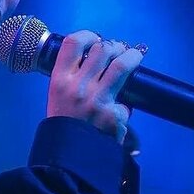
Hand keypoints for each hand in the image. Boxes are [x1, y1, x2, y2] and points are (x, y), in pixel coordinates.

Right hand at [45, 30, 146, 144]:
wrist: (67, 158)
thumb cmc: (62, 125)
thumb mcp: (57, 97)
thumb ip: (72, 78)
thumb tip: (96, 62)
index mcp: (60, 80)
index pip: (73, 43)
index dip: (88, 35)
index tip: (95, 38)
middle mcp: (79, 86)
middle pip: (102, 49)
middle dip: (114, 46)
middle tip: (118, 50)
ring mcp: (98, 100)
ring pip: (121, 65)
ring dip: (132, 56)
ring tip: (136, 56)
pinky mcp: (114, 115)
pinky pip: (126, 102)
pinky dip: (126, 105)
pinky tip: (122, 109)